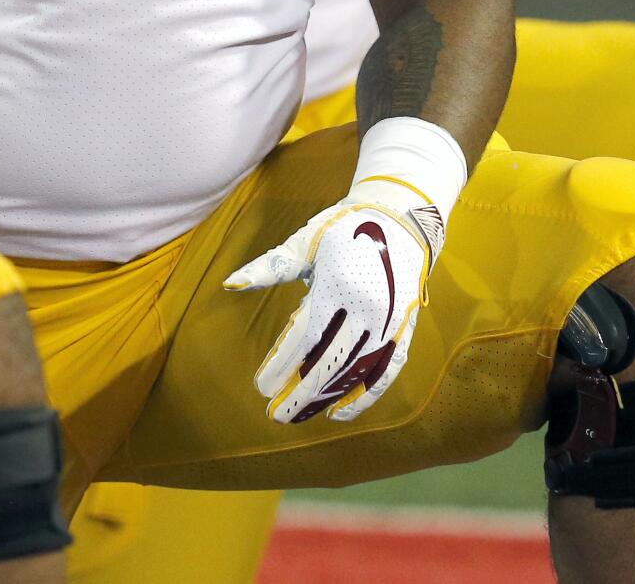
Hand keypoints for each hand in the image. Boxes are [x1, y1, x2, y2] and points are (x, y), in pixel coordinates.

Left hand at [225, 117, 465, 424]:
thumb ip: (269, 268)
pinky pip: (385, 373)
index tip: (262, 387)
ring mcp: (389, 323)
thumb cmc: (342, 228)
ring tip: (300, 417)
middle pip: (329, 363)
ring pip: (354, 373)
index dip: (282, 366)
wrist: (400, 218)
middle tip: (275, 414)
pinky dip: (364, 397)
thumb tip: (230, 284)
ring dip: (326, 399)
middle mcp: (366, 308)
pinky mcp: (404, 331)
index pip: (304, 339)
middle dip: (299, 393)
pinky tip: (340, 414)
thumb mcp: (305, 242)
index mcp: (337, 285)